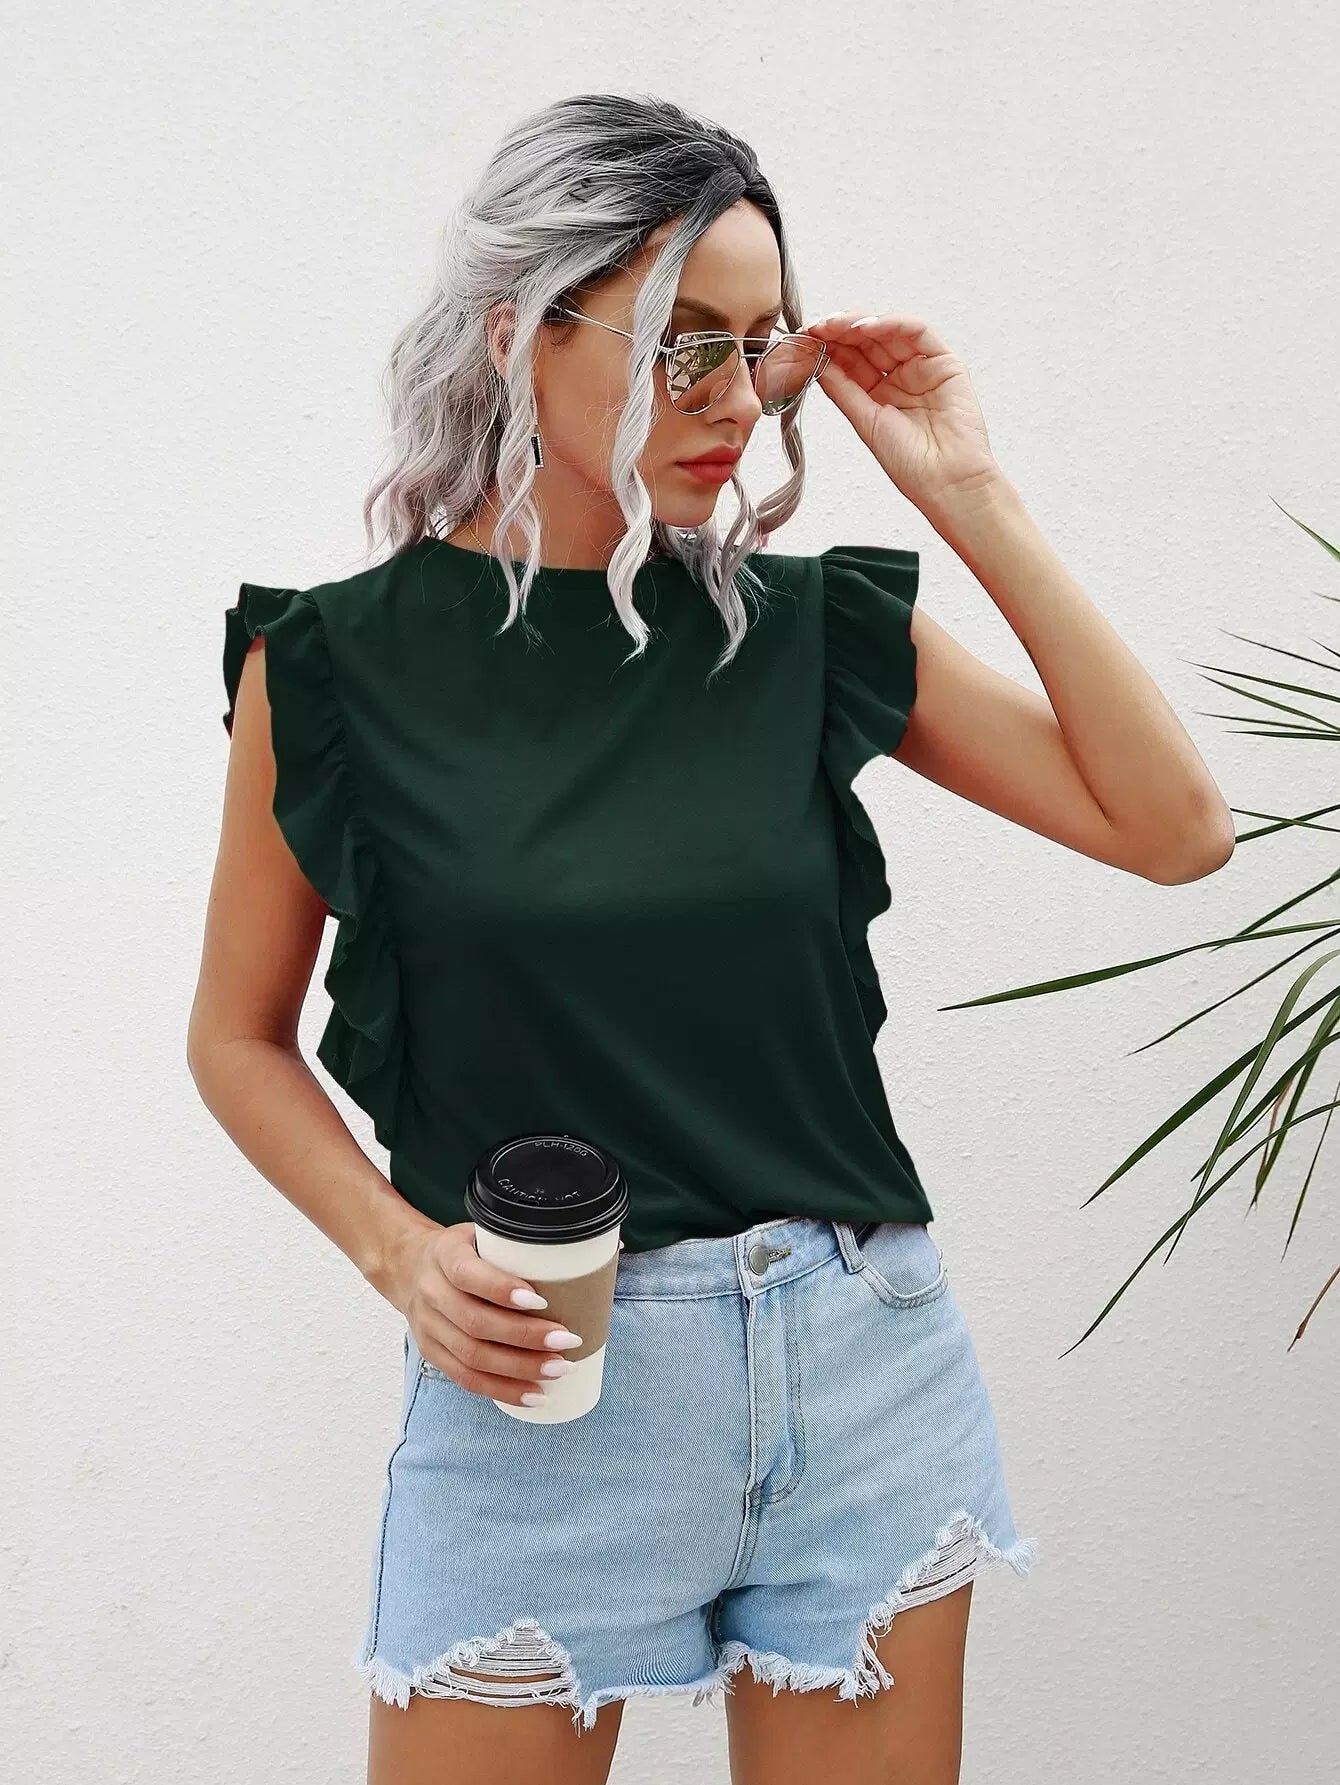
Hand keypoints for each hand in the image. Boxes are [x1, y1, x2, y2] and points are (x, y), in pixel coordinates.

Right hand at [383, 1219, 590, 1407]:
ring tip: (559, 1370)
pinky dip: (502, 1391)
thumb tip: (610, 1247)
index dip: (502, 1289)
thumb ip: (535, 1241)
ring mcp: (429, 1327)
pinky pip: (466, 1380)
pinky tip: (533, 1395)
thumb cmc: (465, 1250)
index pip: (469, 1274)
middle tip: (567, 1342)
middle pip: (476, 1322)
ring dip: (518, 1369)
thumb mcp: (486, 1233)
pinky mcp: (433, 1353)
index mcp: (445, 1255)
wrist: (409, 1266)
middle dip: (525, 1337)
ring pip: (472, 1356)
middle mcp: (432, 1292)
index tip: (541, 1299)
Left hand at [801, 312, 1001, 512]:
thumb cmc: (911, 465)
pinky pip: (917, 331)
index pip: (852, 361)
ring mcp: (921, 368)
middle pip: (867, 342)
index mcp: (879, 395)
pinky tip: (868, 327)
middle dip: (840, 330)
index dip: (829, 347)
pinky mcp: (944, 362)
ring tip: (836, 325)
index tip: (806, 338)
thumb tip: (816, 363)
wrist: (945, 481)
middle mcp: (900, 378)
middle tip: (817, 326)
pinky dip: (891, 323)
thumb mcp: (865, 422)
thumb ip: (843, 390)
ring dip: (860, 323)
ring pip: (889, 331)